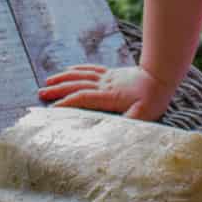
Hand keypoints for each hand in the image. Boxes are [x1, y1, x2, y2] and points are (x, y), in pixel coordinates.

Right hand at [37, 64, 171, 121]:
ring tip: (48, 82)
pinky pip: (91, 69)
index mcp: (110, 96)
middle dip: (58, 90)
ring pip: (81, 75)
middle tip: (40, 93)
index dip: (66, 103)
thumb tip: (113, 131)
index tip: (51, 109)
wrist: (161, 76)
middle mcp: (105, 84)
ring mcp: (107, 77)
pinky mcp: (112, 73)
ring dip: (63, 78)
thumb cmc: (153, 99)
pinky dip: (77, 69)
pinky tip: (69, 70)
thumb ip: (128, 122)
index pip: (83, 98)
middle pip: (76, 85)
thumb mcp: (143, 115)